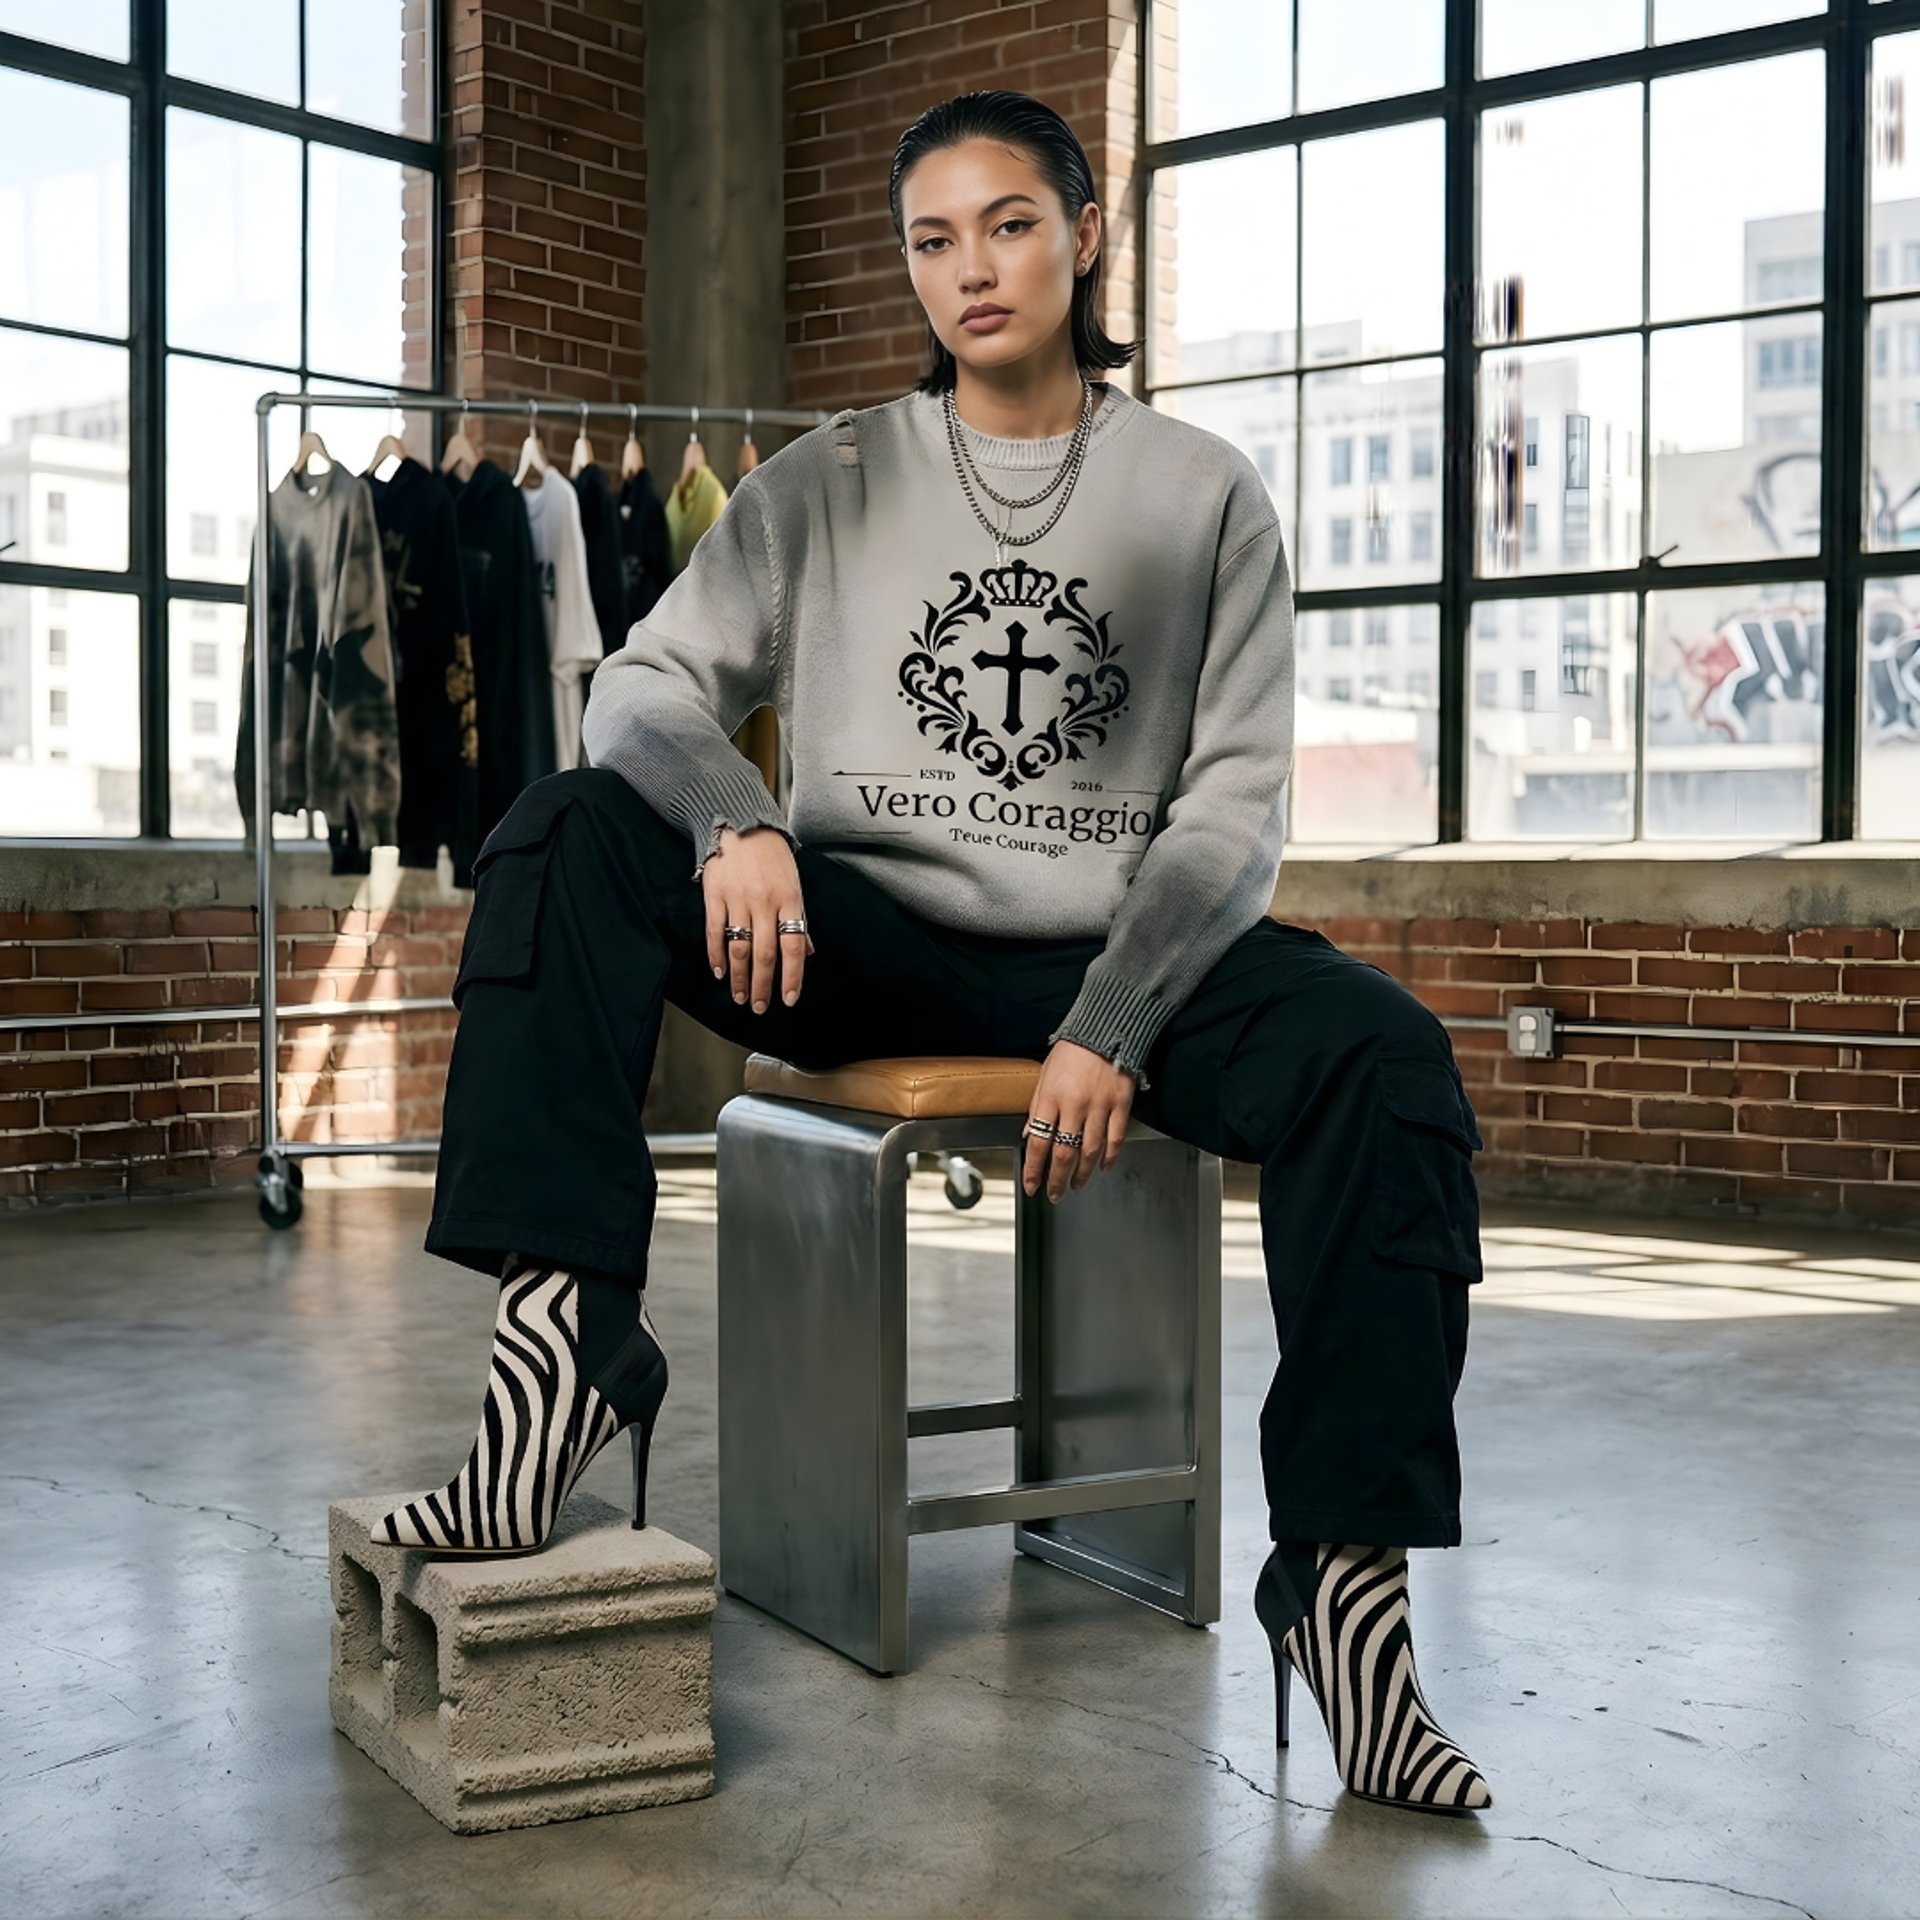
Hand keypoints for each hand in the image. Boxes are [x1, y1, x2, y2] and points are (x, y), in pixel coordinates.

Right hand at [702, 824, 814, 1013]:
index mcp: (789, 899)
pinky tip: (719, 972)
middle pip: (764, 954)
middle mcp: (764, 902)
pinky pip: (715, 932)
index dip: (792, 977)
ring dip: (738, 977)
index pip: (793, 946)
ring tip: (739, 997)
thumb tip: (807, 953)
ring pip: (739, 947)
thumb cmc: (772, 856)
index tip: (789, 999)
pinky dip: (716, 955)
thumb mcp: (794, 884)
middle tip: (759, 1007)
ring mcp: (738, 899)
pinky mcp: (714, 894)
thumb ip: (799, 919)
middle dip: (762, 986)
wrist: (740, 823)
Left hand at [1020, 1040, 1135, 1202]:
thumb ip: (1037, 1107)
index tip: (1031, 1184)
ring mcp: (1100, 1106)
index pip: (1038, 1142)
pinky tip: (1104, 1167)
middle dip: (1056, 1179)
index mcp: (1051, 1097)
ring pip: (1090, 1151)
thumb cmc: (1073, 1050)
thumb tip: (1028, 1135)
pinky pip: (1115, 1138)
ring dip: (1082, 1174)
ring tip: (1076, 1185)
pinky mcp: (1121, 1104)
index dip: (1033, 1169)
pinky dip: (1110, 1158)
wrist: (1105, 1028)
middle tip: (1054, 1194)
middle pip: (1064, 1153)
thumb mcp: (1045, 1075)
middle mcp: (1074, 1104)